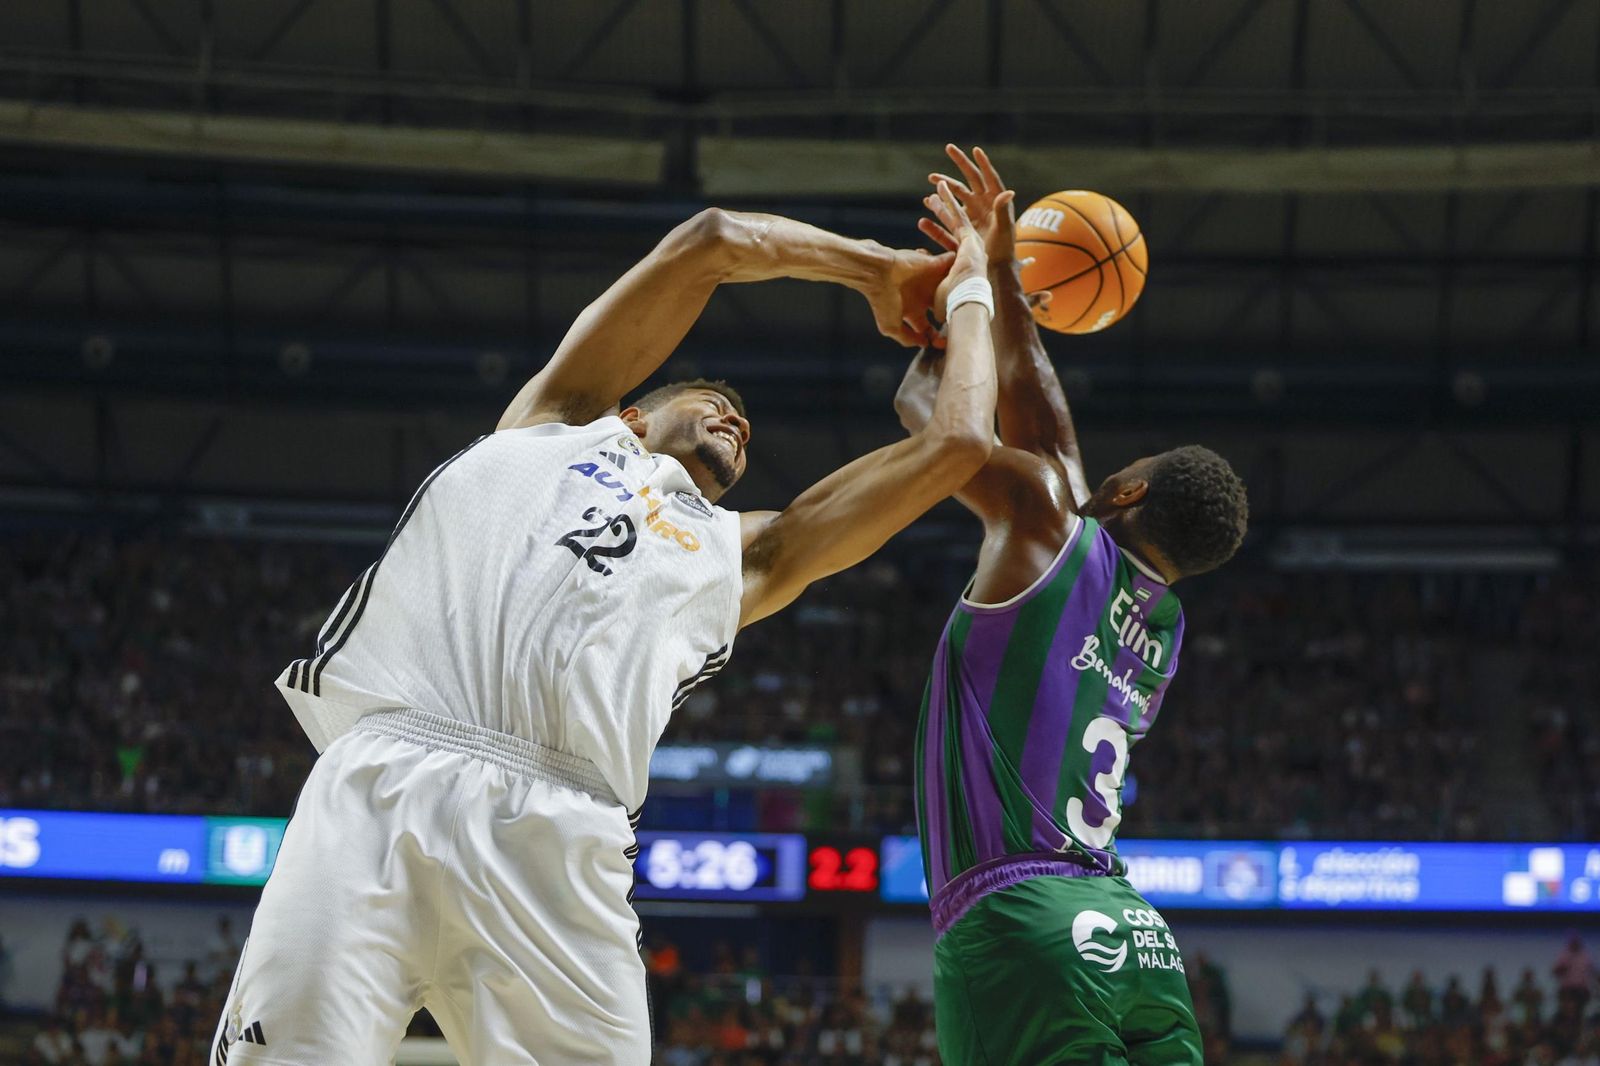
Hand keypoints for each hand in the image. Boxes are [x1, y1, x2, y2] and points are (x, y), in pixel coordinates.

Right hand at [867, 247, 954, 346]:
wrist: (879, 272)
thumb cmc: (882, 299)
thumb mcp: (891, 327)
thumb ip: (907, 338)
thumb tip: (925, 344)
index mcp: (912, 311)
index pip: (929, 328)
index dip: (937, 337)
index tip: (944, 343)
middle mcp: (922, 296)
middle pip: (944, 308)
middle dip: (953, 313)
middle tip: (959, 317)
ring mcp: (929, 280)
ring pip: (952, 287)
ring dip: (958, 290)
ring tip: (964, 296)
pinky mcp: (934, 264)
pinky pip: (952, 263)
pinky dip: (957, 267)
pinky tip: (958, 276)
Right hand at [918, 144, 1017, 264]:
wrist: (995, 270)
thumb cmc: (1004, 250)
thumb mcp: (1004, 229)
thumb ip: (1003, 210)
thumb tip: (1009, 191)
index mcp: (996, 201)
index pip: (989, 177)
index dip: (983, 163)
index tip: (975, 150)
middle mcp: (984, 204)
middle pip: (970, 179)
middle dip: (960, 163)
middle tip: (949, 147)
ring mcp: (972, 214)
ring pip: (956, 195)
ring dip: (944, 186)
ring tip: (931, 180)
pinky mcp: (962, 226)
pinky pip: (949, 214)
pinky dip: (939, 209)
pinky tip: (927, 204)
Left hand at [926, 179, 987, 319]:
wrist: (966, 303)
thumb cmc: (953, 305)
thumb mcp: (938, 294)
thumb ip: (932, 288)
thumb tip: (920, 293)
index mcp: (962, 266)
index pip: (948, 245)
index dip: (936, 233)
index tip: (923, 225)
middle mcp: (969, 253)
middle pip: (954, 227)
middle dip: (942, 213)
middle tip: (930, 201)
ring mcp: (972, 245)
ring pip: (957, 218)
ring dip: (946, 202)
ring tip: (936, 187)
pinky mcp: (971, 238)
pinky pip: (958, 214)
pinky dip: (949, 200)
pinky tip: (941, 187)